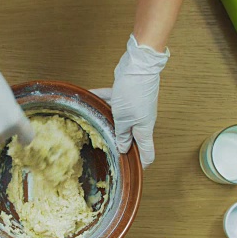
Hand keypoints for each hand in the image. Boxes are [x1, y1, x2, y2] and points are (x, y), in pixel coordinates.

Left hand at [92, 34, 168, 167]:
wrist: (139, 66)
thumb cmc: (134, 94)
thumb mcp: (124, 119)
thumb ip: (122, 135)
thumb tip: (123, 148)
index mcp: (143, 129)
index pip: (148, 152)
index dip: (142, 164)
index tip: (134, 172)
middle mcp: (140, 119)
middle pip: (130, 136)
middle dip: (119, 142)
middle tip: (105, 149)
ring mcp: (133, 107)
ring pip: (118, 118)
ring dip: (106, 119)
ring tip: (93, 123)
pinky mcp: (126, 94)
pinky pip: (111, 100)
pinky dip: (101, 99)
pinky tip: (88, 97)